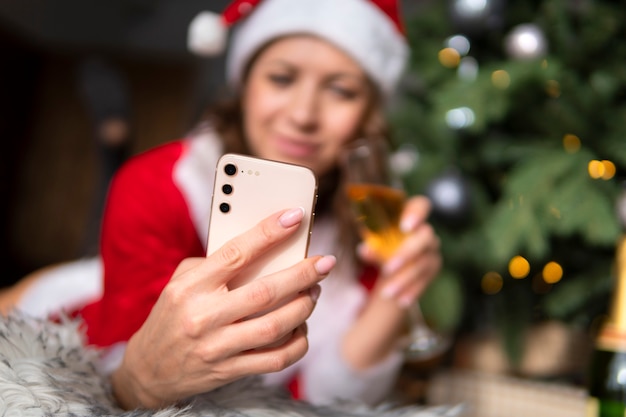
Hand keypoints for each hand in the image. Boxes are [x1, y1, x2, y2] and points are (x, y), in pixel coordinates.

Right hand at [110, 208, 335, 409]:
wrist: (148, 370)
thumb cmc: (171, 316)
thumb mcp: (180, 283)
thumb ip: (214, 266)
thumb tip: (262, 248)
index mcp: (191, 287)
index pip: (236, 253)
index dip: (269, 232)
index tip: (295, 217)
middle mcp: (203, 316)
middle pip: (265, 292)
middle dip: (303, 274)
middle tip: (325, 262)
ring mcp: (216, 347)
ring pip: (275, 326)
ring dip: (304, 307)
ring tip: (314, 292)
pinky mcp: (228, 371)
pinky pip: (275, 359)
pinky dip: (297, 343)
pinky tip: (302, 327)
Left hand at [358, 195, 440, 307]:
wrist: (391, 266)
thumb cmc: (381, 246)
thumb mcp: (374, 245)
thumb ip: (371, 246)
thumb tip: (364, 250)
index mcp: (411, 216)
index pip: (421, 205)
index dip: (416, 213)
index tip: (405, 226)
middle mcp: (426, 232)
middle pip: (424, 239)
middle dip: (406, 254)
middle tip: (387, 269)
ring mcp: (432, 251)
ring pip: (423, 264)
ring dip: (404, 279)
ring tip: (386, 293)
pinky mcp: (432, 269)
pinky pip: (425, 281)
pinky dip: (412, 291)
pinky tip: (401, 301)